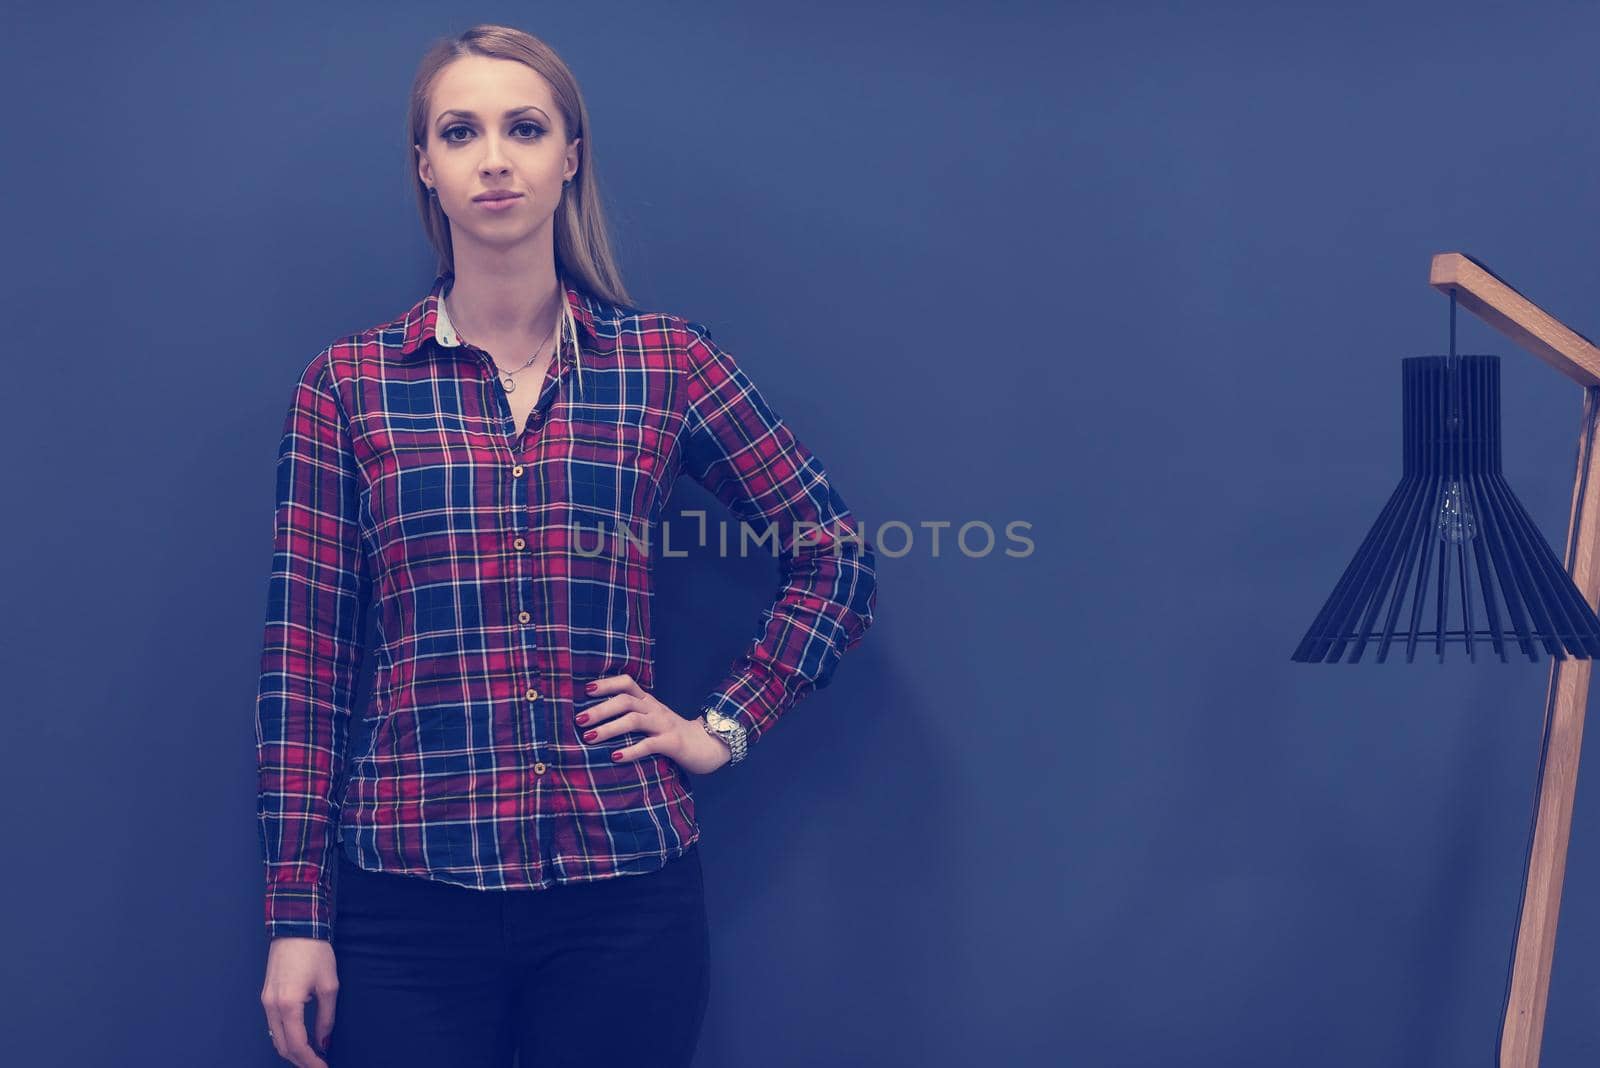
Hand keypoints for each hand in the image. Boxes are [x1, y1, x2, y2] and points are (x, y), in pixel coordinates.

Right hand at [261, 936, 337, 1066]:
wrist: (296, 927)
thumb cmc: (315, 953)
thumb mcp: (329, 986)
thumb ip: (326, 1017)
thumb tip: (324, 1042)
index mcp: (288, 1004)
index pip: (297, 1044)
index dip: (310, 1061)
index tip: (324, 1067)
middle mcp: (271, 1006)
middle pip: (282, 1046)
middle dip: (300, 1060)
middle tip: (318, 1065)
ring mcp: (265, 1001)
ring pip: (275, 1037)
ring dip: (292, 1050)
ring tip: (312, 1056)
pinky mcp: (266, 996)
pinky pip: (273, 1025)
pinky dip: (285, 1037)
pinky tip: (300, 1039)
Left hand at [579, 673, 732, 773]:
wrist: (710, 745)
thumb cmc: (673, 735)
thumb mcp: (653, 720)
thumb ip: (632, 717)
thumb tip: (597, 722)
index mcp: (649, 702)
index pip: (627, 683)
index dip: (606, 684)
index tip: (585, 690)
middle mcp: (655, 709)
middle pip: (625, 701)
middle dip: (600, 709)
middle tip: (579, 720)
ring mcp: (664, 725)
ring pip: (634, 720)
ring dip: (609, 728)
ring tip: (589, 738)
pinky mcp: (672, 743)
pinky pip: (649, 744)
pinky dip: (630, 750)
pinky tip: (614, 757)